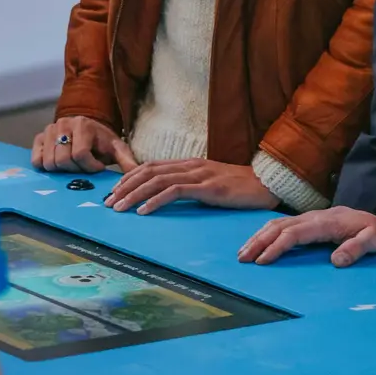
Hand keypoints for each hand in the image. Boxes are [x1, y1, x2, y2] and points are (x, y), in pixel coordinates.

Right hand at [31, 117, 137, 174]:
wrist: (87, 128)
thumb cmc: (102, 141)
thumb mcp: (117, 148)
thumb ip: (127, 160)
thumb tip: (138, 174)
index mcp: (83, 125)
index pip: (79, 154)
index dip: (89, 167)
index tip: (98, 167)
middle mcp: (63, 124)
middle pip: (63, 160)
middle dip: (76, 170)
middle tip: (84, 168)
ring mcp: (49, 130)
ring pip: (49, 163)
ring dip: (62, 170)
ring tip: (74, 165)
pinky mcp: (38, 139)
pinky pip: (36, 161)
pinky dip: (46, 167)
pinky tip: (60, 164)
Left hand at [105, 160, 280, 213]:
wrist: (267, 184)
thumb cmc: (240, 187)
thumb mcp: (210, 184)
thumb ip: (190, 185)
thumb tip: (167, 196)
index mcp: (190, 163)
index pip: (151, 166)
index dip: (129, 178)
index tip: (113, 192)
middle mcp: (191, 165)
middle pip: (149, 171)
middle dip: (125, 187)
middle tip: (108, 203)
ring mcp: (200, 175)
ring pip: (158, 180)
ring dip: (134, 195)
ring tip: (119, 208)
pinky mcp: (209, 188)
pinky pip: (176, 192)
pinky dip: (156, 200)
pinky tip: (144, 211)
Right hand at [237, 206, 375, 266]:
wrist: (375, 217)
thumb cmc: (374, 231)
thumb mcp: (375, 239)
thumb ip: (358, 248)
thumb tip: (335, 261)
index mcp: (325, 222)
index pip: (295, 233)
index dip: (277, 246)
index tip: (263, 261)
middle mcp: (312, 217)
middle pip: (279, 226)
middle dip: (259, 241)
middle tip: (242, 258)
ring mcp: (308, 217)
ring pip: (277, 223)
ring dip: (258, 236)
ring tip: (242, 252)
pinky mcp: (307, 221)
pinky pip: (281, 224)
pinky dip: (265, 233)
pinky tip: (257, 242)